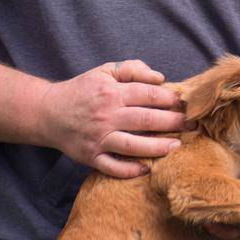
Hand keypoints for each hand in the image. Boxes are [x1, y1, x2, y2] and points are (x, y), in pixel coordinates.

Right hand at [38, 58, 185, 178]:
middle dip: (172, 122)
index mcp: (111, 92)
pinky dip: (130, 169)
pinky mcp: (91, 156)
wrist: (48, 112)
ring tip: (177, 146)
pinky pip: (113, 166)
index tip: (186, 103)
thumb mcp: (104, 71)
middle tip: (191, 125)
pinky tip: (147, 168)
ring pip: (133, 145)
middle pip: (146, 119)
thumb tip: (160, 78)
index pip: (148, 95)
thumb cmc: (82, 90)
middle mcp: (106, 115)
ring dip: (157, 147)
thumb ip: (132, 69)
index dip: (170, 99)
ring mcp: (98, 138)